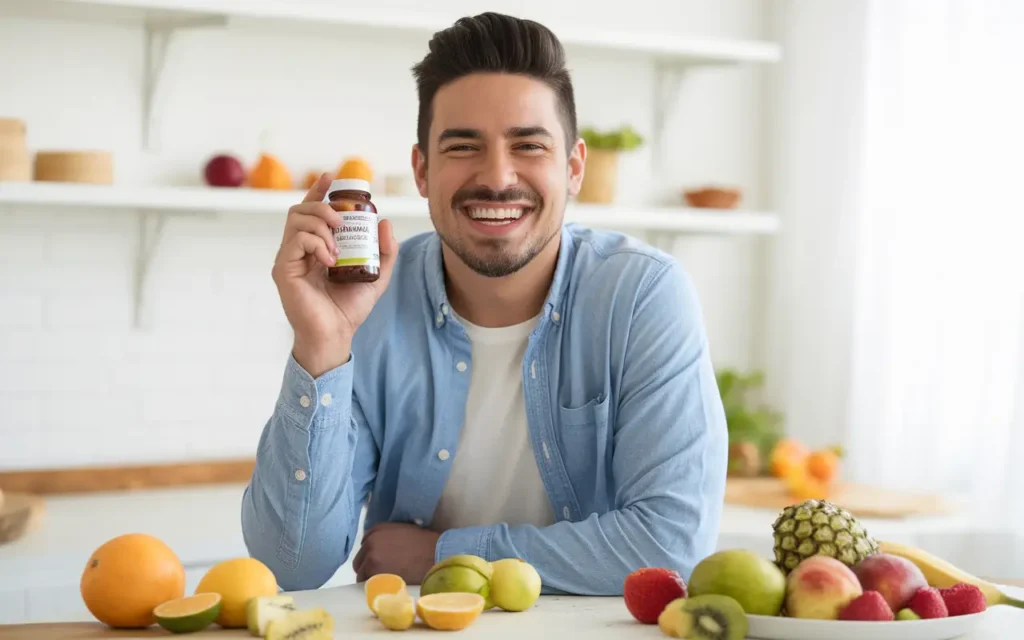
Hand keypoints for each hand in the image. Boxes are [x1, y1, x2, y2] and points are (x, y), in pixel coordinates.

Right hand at [271, 172, 398, 375]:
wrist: (336, 334)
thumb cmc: (349, 308)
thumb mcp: (376, 276)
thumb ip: (385, 252)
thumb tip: (385, 223)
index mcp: (315, 248)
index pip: (311, 212)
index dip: (318, 191)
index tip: (331, 178)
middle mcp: (298, 250)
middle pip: (300, 209)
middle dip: (322, 206)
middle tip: (341, 220)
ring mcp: (289, 259)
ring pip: (296, 220)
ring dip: (321, 225)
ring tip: (337, 246)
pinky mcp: (284, 269)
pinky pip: (296, 241)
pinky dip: (316, 244)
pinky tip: (330, 260)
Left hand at [353, 522, 440, 583]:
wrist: (435, 554)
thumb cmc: (425, 544)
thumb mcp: (403, 530)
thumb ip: (387, 536)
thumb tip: (381, 548)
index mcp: (377, 529)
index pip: (364, 545)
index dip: (372, 555)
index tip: (382, 561)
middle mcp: (370, 541)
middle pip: (359, 559)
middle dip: (368, 567)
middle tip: (384, 574)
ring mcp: (371, 556)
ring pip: (361, 572)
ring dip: (370, 577)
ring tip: (387, 581)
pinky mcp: (373, 572)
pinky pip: (366, 583)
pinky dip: (374, 586)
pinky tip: (387, 585)